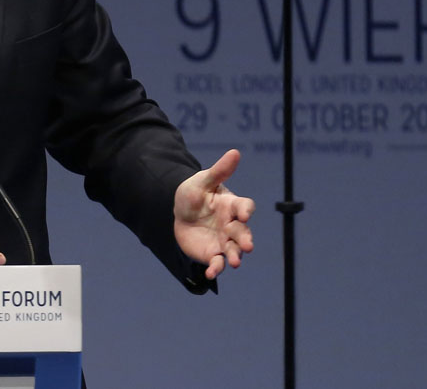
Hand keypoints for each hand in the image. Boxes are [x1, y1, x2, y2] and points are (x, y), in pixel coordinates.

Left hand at [173, 149, 254, 279]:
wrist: (179, 211)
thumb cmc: (195, 192)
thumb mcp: (204, 180)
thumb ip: (220, 170)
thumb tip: (235, 152)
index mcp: (232, 205)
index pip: (244, 207)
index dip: (246, 211)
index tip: (244, 215)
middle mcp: (231, 224)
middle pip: (242, 233)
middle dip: (245, 240)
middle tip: (247, 247)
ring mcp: (223, 240)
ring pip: (233, 250)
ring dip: (235, 257)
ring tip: (234, 263)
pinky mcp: (212, 253)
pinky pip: (217, 263)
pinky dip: (216, 269)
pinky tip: (210, 273)